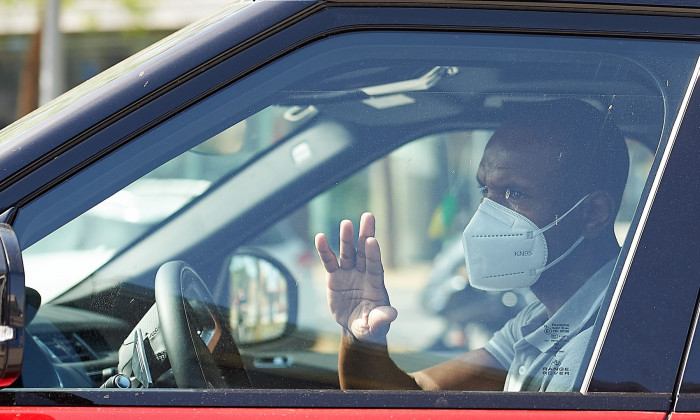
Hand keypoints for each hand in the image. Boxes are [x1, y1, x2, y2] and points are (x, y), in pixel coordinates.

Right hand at [315, 212, 397, 343]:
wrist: (356, 327)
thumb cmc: (371, 327)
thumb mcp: (376, 326)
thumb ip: (382, 319)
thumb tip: (393, 313)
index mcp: (376, 284)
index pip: (375, 266)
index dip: (374, 254)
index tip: (372, 241)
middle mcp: (363, 274)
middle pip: (364, 252)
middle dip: (365, 235)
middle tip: (368, 216)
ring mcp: (349, 273)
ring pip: (347, 252)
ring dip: (346, 238)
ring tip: (345, 223)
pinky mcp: (335, 276)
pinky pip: (329, 261)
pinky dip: (324, 250)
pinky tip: (319, 237)